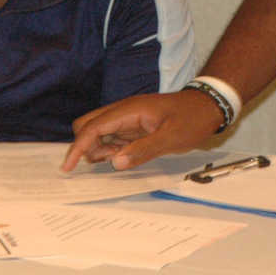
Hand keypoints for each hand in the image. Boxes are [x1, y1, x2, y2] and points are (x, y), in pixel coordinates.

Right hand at [61, 90, 222, 171]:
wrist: (207, 107)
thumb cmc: (192, 119)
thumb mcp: (171, 138)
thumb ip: (143, 150)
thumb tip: (114, 162)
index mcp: (129, 110)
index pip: (93, 127)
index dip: (78, 147)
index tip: (68, 167)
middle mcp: (123, 112)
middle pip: (88, 125)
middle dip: (87, 146)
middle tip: (106, 162)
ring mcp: (127, 119)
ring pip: (98, 133)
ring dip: (101, 150)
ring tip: (126, 157)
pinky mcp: (133, 127)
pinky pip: (112, 138)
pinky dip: (112, 150)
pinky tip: (128, 156)